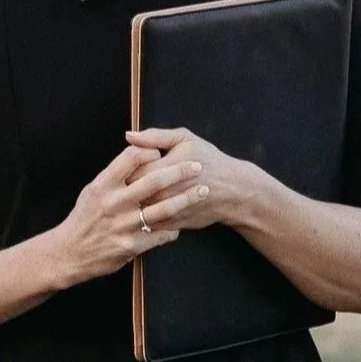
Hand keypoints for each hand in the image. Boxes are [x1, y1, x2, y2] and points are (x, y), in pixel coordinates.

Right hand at [47, 143, 184, 287]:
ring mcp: (123, 225)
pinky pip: (160, 235)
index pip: (131, 157)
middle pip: (154, 181)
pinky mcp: (131, 246)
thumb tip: (137, 154)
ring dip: (187, 199)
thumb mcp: (92, 191)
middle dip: (180, 171)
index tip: (164, 152)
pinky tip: (179, 225)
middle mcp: (114, 202)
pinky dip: (173, 229)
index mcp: (103, 184)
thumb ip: (114, 175)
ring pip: (163, 209)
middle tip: (198, 166)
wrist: (69, 253)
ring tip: (202, 191)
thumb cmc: (84, 219)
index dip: (150, 151)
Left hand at [123, 127, 270, 233]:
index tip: (139, 163)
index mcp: (160, 169)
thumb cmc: (209, 160)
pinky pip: (149, 222)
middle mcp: (160, 194)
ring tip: (146, 191)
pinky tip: (156, 204)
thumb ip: (154, 137)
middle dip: (130, 185)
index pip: (128, 170)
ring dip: (137, 201)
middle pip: (129, 191)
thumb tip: (128, 135)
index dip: (129, 166)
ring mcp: (165, 212)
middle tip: (140, 178)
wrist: (233, 190)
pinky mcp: (171, 226)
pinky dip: (148, 214)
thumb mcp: (184, 139)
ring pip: (137, 209)